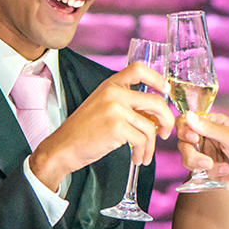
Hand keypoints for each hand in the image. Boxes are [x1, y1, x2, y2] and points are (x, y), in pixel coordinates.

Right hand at [29, 62, 173, 189]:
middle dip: (167, 120)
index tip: (165, 91)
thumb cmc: (83, 132)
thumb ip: (125, 103)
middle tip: (165, 133)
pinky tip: (137, 159)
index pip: (139, 69)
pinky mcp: (117, 127)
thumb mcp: (103, 107)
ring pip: (150, 126)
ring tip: (144, 154)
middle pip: (156, 101)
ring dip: (151, 145)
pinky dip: (143, 153)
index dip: (158, 79)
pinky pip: (142, 140)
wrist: (62, 148)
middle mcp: (114, 93)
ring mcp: (115, 109)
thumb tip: (155, 114)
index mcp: (111, 84)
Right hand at [176, 111, 228, 228]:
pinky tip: (226, 172)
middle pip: (184, 140)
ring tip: (215, 167)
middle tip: (205, 160)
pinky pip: (197, 170)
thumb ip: (210, 128)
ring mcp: (207, 153)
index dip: (186, 128)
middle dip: (191, 151)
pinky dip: (211, 172)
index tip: (192, 137)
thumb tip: (188, 116)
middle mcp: (209, 137)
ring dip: (200, 163)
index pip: (190, 120)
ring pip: (187, 156)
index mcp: (216, 123)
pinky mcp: (207, 169)